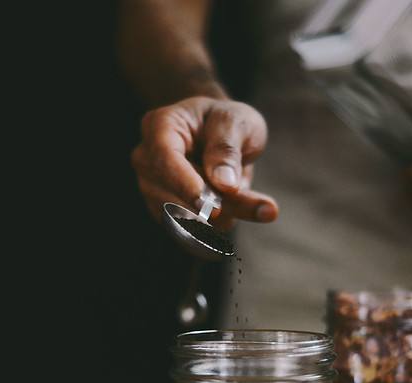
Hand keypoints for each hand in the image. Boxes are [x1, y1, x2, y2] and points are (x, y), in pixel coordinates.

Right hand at [131, 97, 277, 228]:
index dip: (187, 187)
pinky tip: (233, 210)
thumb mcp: (236, 121)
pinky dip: (219, 227)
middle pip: (176, 196)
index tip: (213, 209)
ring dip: (224, 217)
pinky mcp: (163, 213)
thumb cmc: (224, 122)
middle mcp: (146, 160)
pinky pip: (191, 232)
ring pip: (185, 219)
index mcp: (159, 127)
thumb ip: (228, 149)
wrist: (218, 135)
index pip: (165, 161)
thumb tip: (224, 184)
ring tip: (248, 198)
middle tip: (265, 207)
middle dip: (220, 206)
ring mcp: (151, 189)